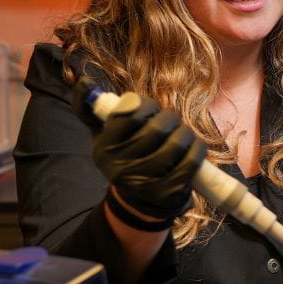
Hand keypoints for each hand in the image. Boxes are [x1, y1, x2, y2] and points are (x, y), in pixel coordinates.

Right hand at [74, 87, 206, 221]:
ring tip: (183, 133)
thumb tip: (85, 82)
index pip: (130, 115)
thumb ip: (90, 108)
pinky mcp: (167, 193)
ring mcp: (144, 182)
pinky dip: (197, 149)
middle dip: (169, 118)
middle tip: (171, 121)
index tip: (152, 108)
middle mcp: (120, 167)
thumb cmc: (123, 156)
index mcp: (103, 149)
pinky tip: (193, 147)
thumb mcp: (101, 135)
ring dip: (185, 133)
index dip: (147, 105)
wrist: (136, 202)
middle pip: (157, 129)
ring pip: (176, 144)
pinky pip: (190, 162)